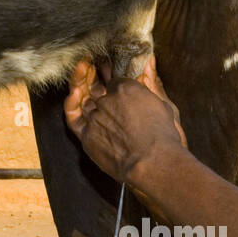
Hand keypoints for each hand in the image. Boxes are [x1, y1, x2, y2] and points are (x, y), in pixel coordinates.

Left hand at [64, 57, 187, 183]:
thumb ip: (151, 89)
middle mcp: (108, 99)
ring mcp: (95, 117)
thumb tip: (148, 74)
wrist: (152, 162)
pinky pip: (74, 119)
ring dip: (85, 98)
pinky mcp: (87, 135)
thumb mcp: (165, 106)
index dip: (116, 86)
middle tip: (94, 82)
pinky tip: (74, 98)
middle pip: (99, 91)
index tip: (114, 87)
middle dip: (98, 89)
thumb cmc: (163, 137)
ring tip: (82, 90)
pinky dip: (72, 107)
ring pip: (87, 104)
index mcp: (127, 88)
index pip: (116, 82)